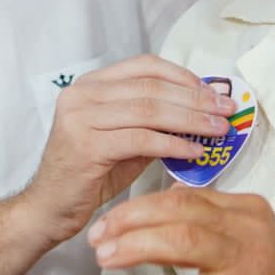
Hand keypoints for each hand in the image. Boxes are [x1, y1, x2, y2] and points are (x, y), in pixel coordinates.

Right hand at [21, 56, 235, 244]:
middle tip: (226, 110)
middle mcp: (82, 94)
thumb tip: (201, 111)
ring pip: (149, 110)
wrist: (49, 209)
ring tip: (217, 130)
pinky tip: (194, 151)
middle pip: (151, 87)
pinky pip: (141, 139)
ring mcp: (81, 117)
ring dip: (190, 119)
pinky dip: (173, 144)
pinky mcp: (87, 145)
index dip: (183, 76)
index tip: (213, 91)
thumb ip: (153, 122)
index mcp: (90, 84)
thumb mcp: (124, 140)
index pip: (144, 66)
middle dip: (195, 98)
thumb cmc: (89, 175)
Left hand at [91, 188, 274, 274]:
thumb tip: (170, 203)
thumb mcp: (255, 243)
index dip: (139, 206)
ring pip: (181, 240)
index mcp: (247, 210)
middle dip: (129, 221)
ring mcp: (247, 265)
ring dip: (135, 247)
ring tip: (104, 259)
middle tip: (97, 237)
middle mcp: (248, 230)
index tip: (109, 222)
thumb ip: (216, 223)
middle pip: (178, 211)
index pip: (184, 197)